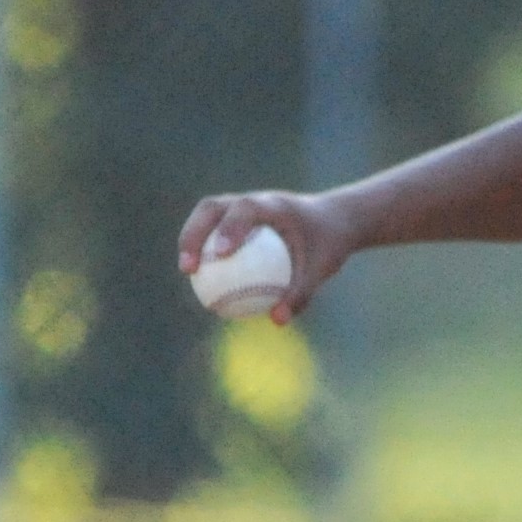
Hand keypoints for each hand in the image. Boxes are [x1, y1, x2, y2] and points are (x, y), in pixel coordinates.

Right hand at [175, 190, 352, 327]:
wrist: (333, 221)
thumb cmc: (328, 243)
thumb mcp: (322, 268)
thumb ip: (302, 293)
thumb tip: (277, 320)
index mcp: (275, 205)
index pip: (245, 208)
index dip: (229, 228)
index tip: (221, 255)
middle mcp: (253, 200)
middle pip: (212, 208)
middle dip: (194, 234)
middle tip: (190, 268)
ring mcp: (241, 206)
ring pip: (206, 216)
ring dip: (191, 239)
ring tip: (188, 272)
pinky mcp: (236, 217)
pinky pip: (213, 230)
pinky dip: (203, 248)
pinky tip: (200, 278)